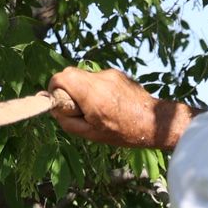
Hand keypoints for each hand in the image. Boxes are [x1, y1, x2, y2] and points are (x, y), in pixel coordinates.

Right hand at [48, 67, 192, 150]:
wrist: (153, 122)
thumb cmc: (122, 132)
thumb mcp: (90, 134)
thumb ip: (68, 121)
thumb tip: (54, 110)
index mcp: (91, 95)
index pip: (61, 77)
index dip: (54, 88)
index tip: (57, 101)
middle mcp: (99, 79)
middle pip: (70, 73)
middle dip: (66, 88)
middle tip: (75, 106)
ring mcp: (109, 74)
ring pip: (84, 76)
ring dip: (82, 89)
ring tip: (95, 107)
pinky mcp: (117, 73)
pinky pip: (97, 78)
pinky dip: (95, 88)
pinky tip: (108, 102)